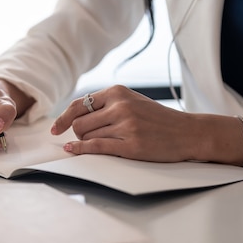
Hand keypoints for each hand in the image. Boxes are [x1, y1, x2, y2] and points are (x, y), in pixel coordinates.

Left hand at [51, 85, 198, 161]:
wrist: (188, 132)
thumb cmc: (156, 118)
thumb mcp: (131, 100)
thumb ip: (105, 104)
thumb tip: (73, 116)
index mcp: (117, 92)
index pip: (78, 104)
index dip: (63, 118)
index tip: (54, 129)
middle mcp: (120, 106)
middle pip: (79, 123)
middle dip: (78, 133)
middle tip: (89, 138)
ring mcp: (125, 125)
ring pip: (86, 135)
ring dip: (87, 142)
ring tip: (104, 142)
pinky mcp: (131, 145)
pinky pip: (96, 147)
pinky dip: (80, 149)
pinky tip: (72, 150)